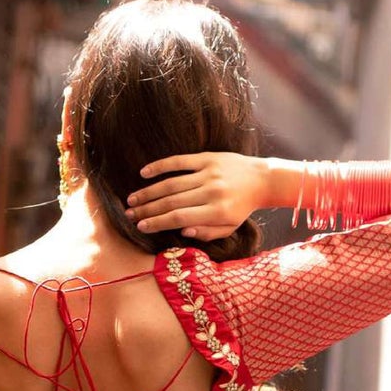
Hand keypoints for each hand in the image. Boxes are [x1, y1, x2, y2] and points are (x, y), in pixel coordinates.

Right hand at [126, 152, 265, 239]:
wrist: (261, 179)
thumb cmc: (241, 208)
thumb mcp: (228, 228)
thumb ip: (206, 233)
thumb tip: (182, 230)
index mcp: (216, 211)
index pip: (179, 218)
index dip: (157, 223)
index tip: (141, 227)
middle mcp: (211, 191)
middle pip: (171, 202)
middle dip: (147, 209)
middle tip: (129, 215)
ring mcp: (208, 173)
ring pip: (171, 183)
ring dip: (149, 192)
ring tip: (132, 200)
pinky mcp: (207, 158)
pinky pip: (179, 161)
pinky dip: (160, 166)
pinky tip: (144, 173)